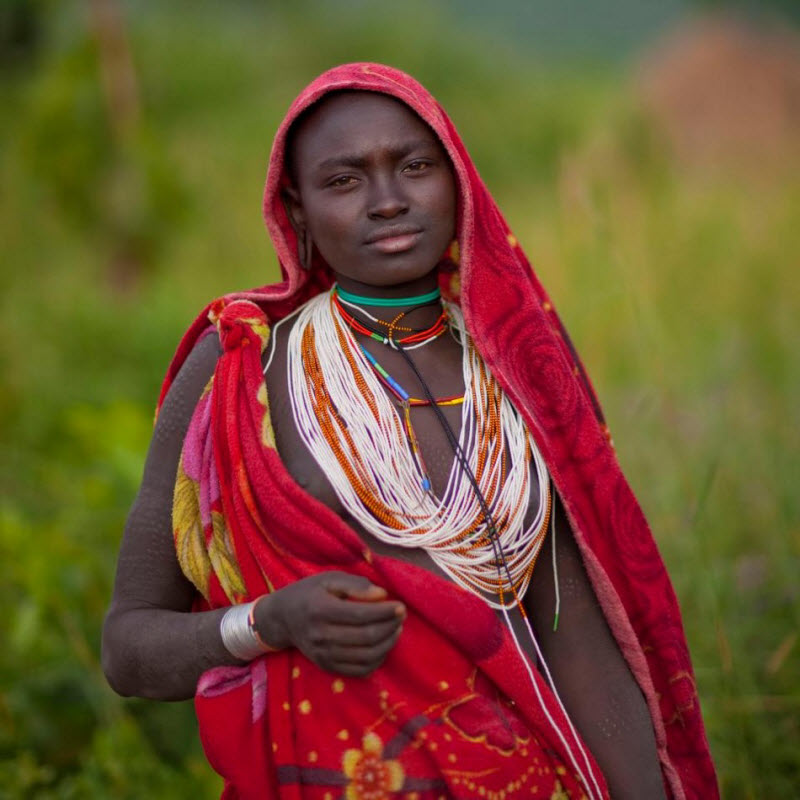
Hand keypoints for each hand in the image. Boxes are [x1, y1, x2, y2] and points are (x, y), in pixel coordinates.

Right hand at [253, 571, 405, 675]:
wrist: (282, 618)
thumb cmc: (309, 593)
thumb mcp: (329, 579)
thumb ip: (356, 585)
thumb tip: (383, 595)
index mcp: (321, 610)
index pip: (361, 615)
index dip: (385, 612)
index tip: (401, 606)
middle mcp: (321, 636)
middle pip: (366, 637)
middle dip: (390, 627)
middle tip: (401, 616)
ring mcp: (323, 655)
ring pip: (366, 656)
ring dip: (387, 644)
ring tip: (396, 630)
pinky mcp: (327, 666)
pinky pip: (359, 670)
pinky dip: (377, 660)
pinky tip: (383, 646)